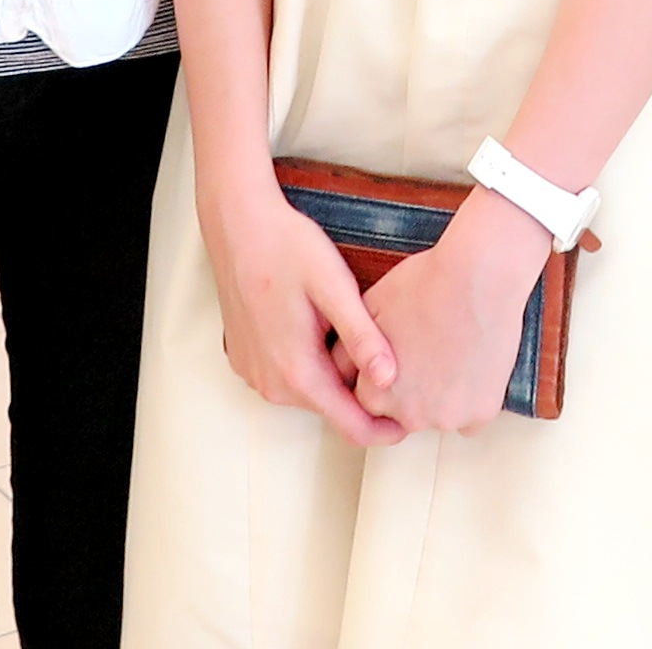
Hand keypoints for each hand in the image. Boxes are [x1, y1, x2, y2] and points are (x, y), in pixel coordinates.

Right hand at [203, 169, 404, 444]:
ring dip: (336, 377)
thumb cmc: (287, 247)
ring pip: (311, 392)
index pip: (351, 426)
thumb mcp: (334, 287)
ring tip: (363, 342)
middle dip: (363, 397)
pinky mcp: (246, 360)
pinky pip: (288, 376)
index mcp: (297, 372)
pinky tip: (325, 330)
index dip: (386, 428)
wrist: (237, 223)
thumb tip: (390, 379)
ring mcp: (254, 374)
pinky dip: (310, 364)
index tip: (414, 414)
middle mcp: (271, 384)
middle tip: (398, 365)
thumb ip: (362, 337)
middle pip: (332, 409)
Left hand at [351, 188, 548, 435]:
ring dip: (441, 394)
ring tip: (449, 351)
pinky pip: (470, 416)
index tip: (399, 351)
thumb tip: (337, 371)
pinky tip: (469, 363)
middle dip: (411, 387)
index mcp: (376, 395)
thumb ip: (348, 351)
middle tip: (425, 348)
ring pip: (439, 413)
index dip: (383, 372)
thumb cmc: (423, 285)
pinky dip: (471, 397)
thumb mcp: (369, 310)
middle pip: (405, 409)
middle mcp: (409, 415)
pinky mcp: (482, 412)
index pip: (371, 398)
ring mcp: (448, 417)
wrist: (480, 276)